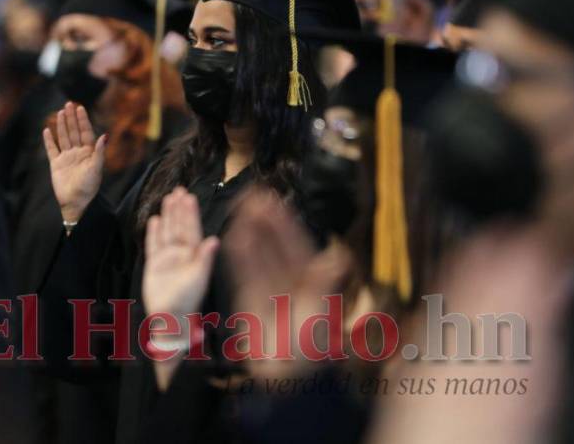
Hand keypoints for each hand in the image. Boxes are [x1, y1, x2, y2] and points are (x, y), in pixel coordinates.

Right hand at [43, 102, 106, 222]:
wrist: (76, 202)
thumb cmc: (89, 187)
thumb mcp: (97, 168)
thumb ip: (100, 151)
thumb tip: (105, 135)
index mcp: (89, 153)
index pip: (85, 132)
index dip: (82, 120)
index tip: (79, 108)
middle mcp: (78, 153)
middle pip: (74, 132)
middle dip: (71, 118)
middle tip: (68, 104)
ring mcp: (67, 158)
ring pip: (63, 138)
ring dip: (61, 125)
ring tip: (60, 113)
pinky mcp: (56, 165)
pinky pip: (52, 150)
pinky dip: (49, 140)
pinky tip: (46, 130)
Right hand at [143, 187, 219, 319]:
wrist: (170, 317)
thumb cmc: (188, 301)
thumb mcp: (199, 278)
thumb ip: (205, 258)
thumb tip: (214, 239)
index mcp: (194, 254)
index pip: (192, 229)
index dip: (190, 213)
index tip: (189, 197)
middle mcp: (182, 253)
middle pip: (179, 226)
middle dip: (179, 208)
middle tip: (179, 189)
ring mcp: (168, 258)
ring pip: (167, 231)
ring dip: (168, 215)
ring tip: (168, 198)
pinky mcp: (154, 264)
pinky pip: (153, 244)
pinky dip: (153, 232)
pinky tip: (154, 219)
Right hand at [224, 188, 350, 379]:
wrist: (287, 380)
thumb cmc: (310, 350)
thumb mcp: (321, 314)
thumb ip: (325, 283)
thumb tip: (339, 256)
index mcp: (311, 280)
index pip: (295, 243)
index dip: (284, 222)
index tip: (273, 200)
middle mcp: (291, 281)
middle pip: (275, 244)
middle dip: (264, 220)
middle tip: (252, 194)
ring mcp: (270, 289)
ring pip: (259, 254)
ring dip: (250, 231)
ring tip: (240, 208)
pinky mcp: (252, 301)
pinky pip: (245, 272)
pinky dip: (240, 255)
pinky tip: (233, 236)